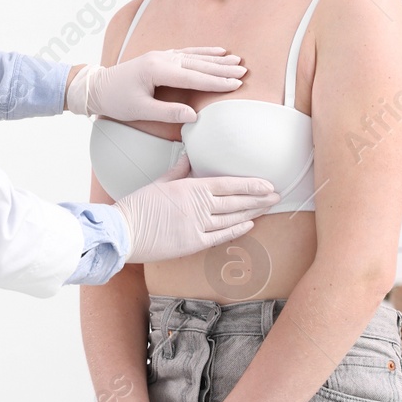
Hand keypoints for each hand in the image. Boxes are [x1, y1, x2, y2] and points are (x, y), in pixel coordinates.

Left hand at [66, 48, 245, 122]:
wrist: (96, 87)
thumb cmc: (116, 100)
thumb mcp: (139, 111)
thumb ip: (167, 113)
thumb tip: (193, 117)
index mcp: (156, 70)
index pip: (192, 76)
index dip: (215, 81)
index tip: (235, 84)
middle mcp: (161, 58)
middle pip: (197, 63)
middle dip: (222, 68)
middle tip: (244, 71)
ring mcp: (161, 55)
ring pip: (194, 56)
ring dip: (217, 59)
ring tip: (237, 61)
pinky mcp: (160, 57)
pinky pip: (186, 52)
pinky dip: (203, 52)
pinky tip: (217, 51)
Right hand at [114, 153, 276, 264]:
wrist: (125, 231)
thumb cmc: (138, 206)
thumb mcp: (159, 183)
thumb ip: (178, 171)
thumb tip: (188, 157)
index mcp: (191, 188)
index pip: (229, 184)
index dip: (251, 185)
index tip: (267, 184)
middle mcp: (198, 207)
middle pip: (236, 202)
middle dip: (259, 199)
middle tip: (277, 195)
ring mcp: (197, 226)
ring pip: (232, 219)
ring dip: (252, 213)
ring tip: (267, 208)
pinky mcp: (193, 243)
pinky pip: (221, 237)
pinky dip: (236, 231)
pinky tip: (249, 225)